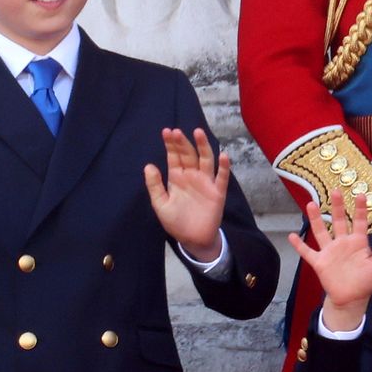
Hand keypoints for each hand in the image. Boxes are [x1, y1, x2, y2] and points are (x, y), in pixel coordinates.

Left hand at [145, 128, 229, 260]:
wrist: (193, 239)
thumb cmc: (176, 222)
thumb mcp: (160, 205)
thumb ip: (154, 186)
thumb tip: (148, 165)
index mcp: (177, 177)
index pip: (174, 156)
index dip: (171, 144)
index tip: (167, 132)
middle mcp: (192, 176)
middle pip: (188, 155)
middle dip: (183, 143)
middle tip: (176, 132)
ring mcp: (206, 182)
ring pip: (205, 160)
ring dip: (203, 146)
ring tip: (198, 133)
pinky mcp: (217, 192)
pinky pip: (221, 177)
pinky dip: (223, 167)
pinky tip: (223, 156)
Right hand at [288, 189, 371, 331]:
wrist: (351, 299)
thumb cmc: (366, 282)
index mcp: (358, 243)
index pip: (359, 222)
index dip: (360, 209)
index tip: (361, 195)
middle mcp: (343, 243)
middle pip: (339, 221)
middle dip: (337, 206)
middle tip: (335, 191)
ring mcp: (330, 252)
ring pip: (321, 231)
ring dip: (316, 219)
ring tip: (311, 204)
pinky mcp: (319, 262)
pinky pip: (307, 252)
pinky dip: (299, 245)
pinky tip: (291, 235)